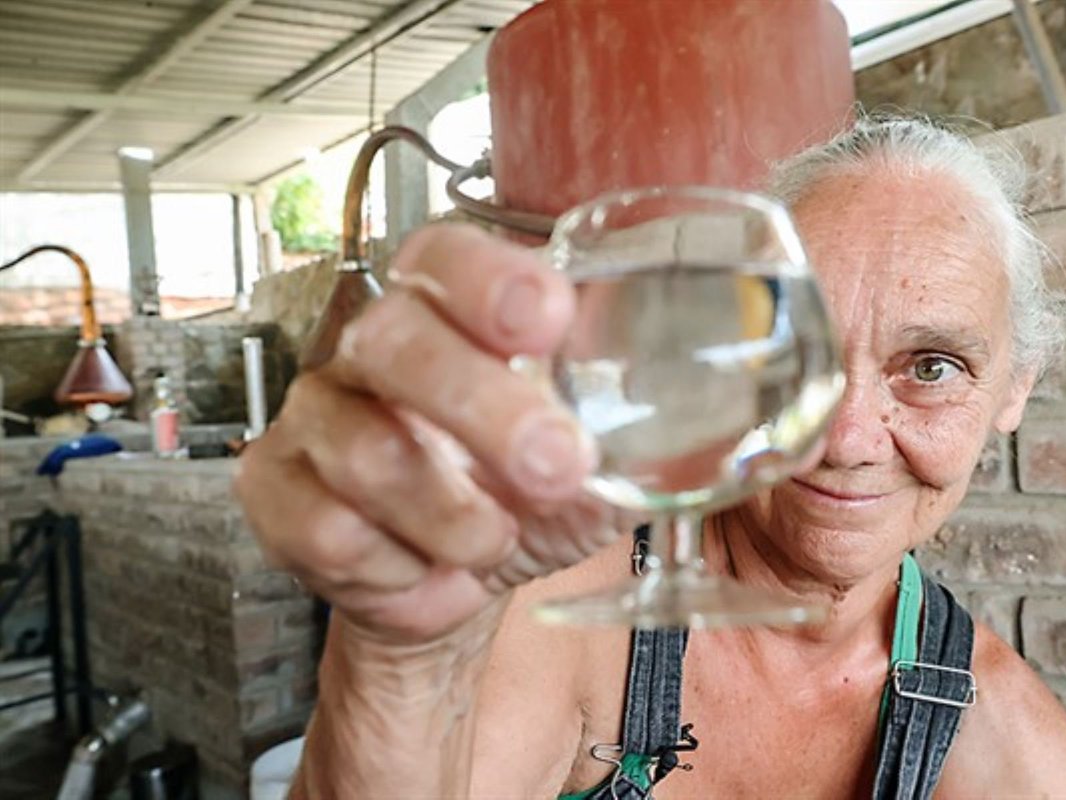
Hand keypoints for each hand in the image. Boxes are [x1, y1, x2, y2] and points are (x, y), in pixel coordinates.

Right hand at [235, 224, 618, 645]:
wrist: (457, 575)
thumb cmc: (525, 492)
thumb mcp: (597, 453)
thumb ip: (641, 421)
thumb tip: (722, 412)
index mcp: (449, 312)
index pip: (444, 257)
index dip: (488, 279)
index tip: (548, 318)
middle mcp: (371, 347)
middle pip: (396, 343)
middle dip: (483, 410)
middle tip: (556, 465)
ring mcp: (315, 416)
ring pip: (367, 454)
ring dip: (455, 517)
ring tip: (494, 540)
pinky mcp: (274, 490)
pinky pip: (329, 531)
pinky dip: (402, 570)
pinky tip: (428, 570)